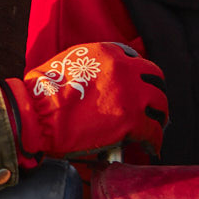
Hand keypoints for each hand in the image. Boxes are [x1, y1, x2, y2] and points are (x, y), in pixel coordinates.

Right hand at [3, 42, 167, 164]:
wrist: (37, 113)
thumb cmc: (43, 91)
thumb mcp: (69, 62)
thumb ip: (91, 66)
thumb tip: (98, 81)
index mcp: (108, 52)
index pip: (135, 59)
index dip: (137, 76)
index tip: (137, 86)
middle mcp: (125, 69)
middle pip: (155, 79)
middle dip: (155, 92)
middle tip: (152, 105)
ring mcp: (131, 95)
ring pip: (161, 104)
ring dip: (159, 115)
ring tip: (156, 125)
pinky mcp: (131, 122)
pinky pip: (154, 131)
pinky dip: (155, 140)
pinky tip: (152, 147)